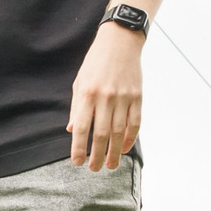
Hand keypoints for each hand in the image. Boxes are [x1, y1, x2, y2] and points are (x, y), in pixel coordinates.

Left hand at [67, 24, 143, 169]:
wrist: (120, 41)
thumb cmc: (95, 63)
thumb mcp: (80, 82)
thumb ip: (77, 107)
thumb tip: (73, 130)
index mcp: (87, 94)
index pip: (82, 128)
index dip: (79, 148)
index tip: (77, 162)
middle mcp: (106, 97)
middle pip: (101, 134)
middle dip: (97, 155)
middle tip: (94, 169)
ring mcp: (124, 98)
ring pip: (119, 132)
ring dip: (114, 152)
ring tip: (109, 165)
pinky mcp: (137, 97)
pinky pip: (135, 123)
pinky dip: (130, 138)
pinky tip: (123, 149)